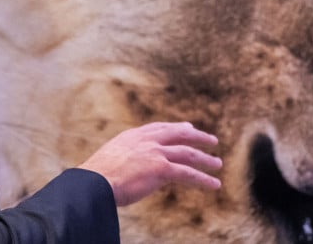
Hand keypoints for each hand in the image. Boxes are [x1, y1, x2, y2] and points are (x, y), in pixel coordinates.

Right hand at [78, 121, 221, 205]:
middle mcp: (146, 140)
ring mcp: (155, 153)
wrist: (94, 182)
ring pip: (188, 153)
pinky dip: (203, 179)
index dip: (176, 127)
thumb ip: (126, 158)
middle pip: (179, 134)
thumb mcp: (112, 160)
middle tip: (212, 140)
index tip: (188, 127)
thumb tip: (132, 167)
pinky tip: (214, 185)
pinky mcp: (161, 169)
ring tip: (217, 164)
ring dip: (205, 159)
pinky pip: (187, 174)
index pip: (159, 128)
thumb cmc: (96, 177)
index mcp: (133, 136)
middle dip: (197, 136)